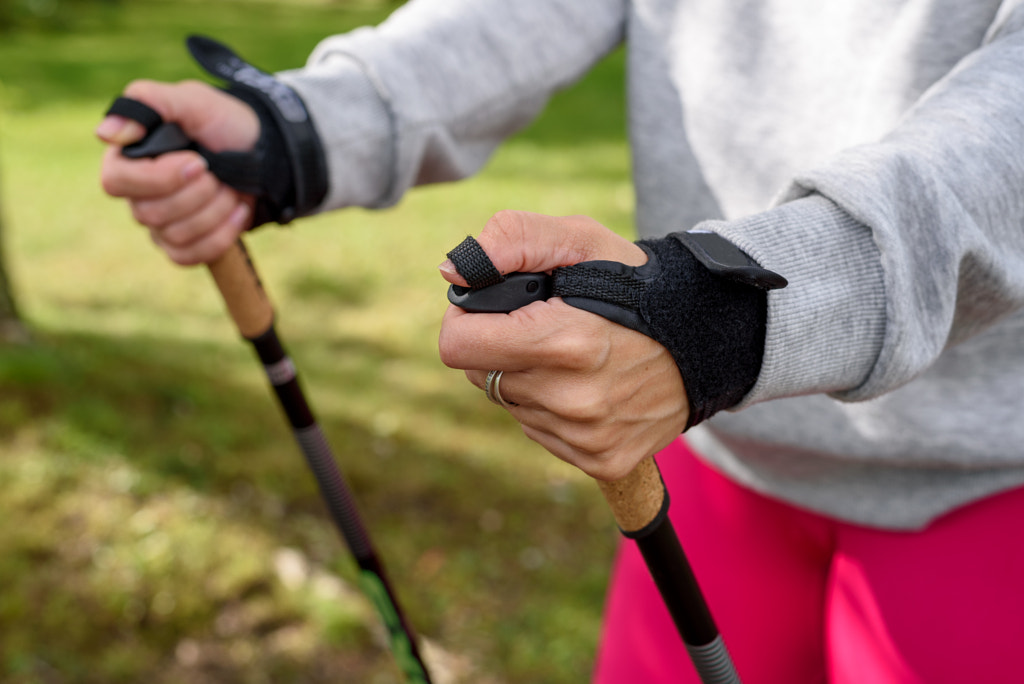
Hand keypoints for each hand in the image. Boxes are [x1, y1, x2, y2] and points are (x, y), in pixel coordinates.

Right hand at [97, 79, 260, 264]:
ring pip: (175, 236)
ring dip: (215, 210)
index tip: (198, 161)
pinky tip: (239, 210)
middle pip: (150, 214)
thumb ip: (148, 102)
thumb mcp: (193, 100)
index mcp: (128, 158)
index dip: (160, 178)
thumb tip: (105, 134)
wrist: (263, 153)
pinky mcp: (182, 245)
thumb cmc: (224, 123)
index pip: (116, 182)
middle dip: (199, 193)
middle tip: (219, 171)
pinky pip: (189, 256)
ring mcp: (159, 223)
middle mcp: (138, 194)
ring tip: (232, 187)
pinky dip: (221, 236)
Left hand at [438, 211, 688, 480]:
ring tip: (575, 357)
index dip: (465, 319)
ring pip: (512, 406)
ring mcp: (589, 437)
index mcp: (565, 342)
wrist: (709, 338)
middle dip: (500, 348)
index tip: (489, 308)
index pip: (458, 346)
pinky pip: (542, 433)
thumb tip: (452, 273)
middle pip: (482, 377)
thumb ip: (512, 240)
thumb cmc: (635, 282)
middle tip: (544, 328)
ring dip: (528, 379)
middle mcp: (573, 399)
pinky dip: (554, 410)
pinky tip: (590, 387)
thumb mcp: (580, 239)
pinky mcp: (603, 461)